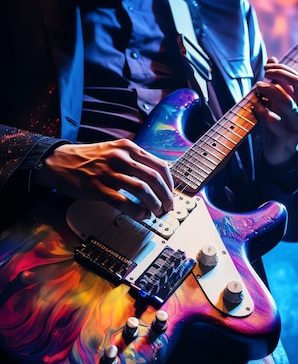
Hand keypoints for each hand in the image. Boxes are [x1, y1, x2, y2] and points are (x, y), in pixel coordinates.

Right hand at [33, 139, 173, 219]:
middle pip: (154, 179)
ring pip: (141, 190)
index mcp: (128, 148)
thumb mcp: (116, 151)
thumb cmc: (89, 159)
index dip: (170, 184)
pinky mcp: (97, 187)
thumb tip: (158, 178)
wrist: (59, 161)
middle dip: (165, 197)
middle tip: (167, 208)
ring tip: (156, 213)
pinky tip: (141, 215)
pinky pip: (123, 202)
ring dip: (154, 205)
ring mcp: (108, 172)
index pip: (160, 166)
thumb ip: (136, 161)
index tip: (171, 194)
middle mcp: (120, 158)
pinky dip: (136, 211)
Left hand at [253, 57, 297, 165]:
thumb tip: (272, 58)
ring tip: (257, 86)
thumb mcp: (277, 104)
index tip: (268, 67)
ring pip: (287, 102)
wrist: (279, 155)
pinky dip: (263, 110)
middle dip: (279, 75)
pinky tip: (254, 106)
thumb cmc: (278, 126)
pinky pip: (274, 121)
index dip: (283, 70)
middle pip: (297, 87)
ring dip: (270, 91)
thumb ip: (276, 84)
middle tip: (264, 73)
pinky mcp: (287, 138)